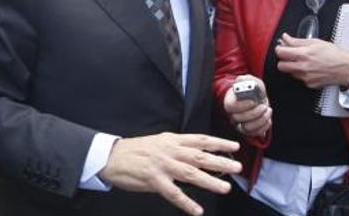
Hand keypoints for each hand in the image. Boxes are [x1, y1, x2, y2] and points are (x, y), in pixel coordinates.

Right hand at [99, 133, 240, 215]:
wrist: (112, 156)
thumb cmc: (136, 151)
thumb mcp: (159, 142)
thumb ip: (177, 147)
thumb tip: (197, 153)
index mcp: (172, 140)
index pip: (200, 140)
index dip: (218, 143)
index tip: (234, 147)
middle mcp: (170, 151)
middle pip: (200, 156)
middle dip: (220, 161)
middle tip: (236, 167)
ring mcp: (162, 165)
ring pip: (190, 173)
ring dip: (209, 181)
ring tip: (224, 187)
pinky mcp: (153, 180)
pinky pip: (173, 193)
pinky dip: (186, 203)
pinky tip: (197, 210)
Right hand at [223, 75, 270, 137]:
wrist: (256, 98)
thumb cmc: (252, 89)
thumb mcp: (250, 80)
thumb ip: (247, 79)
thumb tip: (241, 80)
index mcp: (230, 101)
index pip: (230, 106)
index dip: (242, 105)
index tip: (253, 101)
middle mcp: (233, 114)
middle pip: (239, 119)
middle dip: (254, 113)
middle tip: (264, 106)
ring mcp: (240, 124)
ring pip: (247, 128)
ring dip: (260, 120)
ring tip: (268, 110)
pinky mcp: (249, 130)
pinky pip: (255, 133)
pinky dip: (264, 126)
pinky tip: (268, 118)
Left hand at [275, 34, 348, 88]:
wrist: (347, 68)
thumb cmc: (335, 55)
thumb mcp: (315, 42)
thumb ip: (297, 41)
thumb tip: (286, 38)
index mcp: (303, 54)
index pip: (281, 53)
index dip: (279, 49)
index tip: (281, 47)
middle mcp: (303, 67)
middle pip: (281, 66)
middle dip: (283, 60)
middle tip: (289, 56)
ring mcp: (306, 77)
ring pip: (290, 73)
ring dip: (293, 67)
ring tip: (303, 62)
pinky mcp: (310, 84)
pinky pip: (300, 79)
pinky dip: (303, 74)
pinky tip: (311, 69)